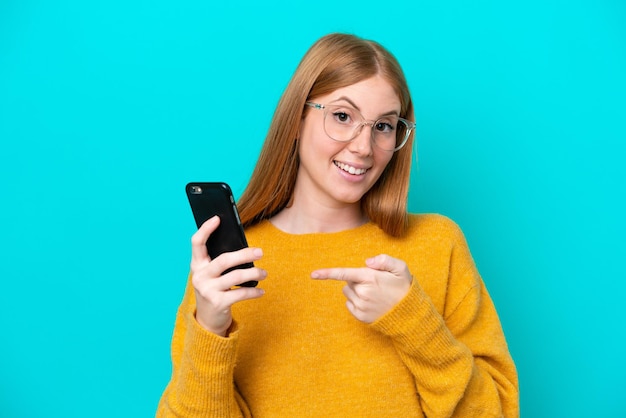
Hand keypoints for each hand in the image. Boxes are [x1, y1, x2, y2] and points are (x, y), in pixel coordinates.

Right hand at [190, 216, 265, 335]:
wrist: (207, 320)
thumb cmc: (214, 289)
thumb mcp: (212, 275)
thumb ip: (221, 262)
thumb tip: (245, 249)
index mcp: (197, 265)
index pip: (197, 243)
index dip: (205, 229)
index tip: (217, 218)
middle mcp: (199, 276)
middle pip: (224, 260)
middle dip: (244, 254)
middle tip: (260, 252)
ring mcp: (207, 290)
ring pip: (236, 276)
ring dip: (254, 273)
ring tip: (264, 273)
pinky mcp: (218, 303)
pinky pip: (240, 294)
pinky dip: (254, 291)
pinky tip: (261, 291)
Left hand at [311, 254, 411, 322]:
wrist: (410, 313)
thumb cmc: (403, 287)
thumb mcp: (400, 268)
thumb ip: (384, 260)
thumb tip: (367, 262)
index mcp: (370, 278)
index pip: (344, 274)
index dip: (327, 273)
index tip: (313, 274)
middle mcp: (363, 293)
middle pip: (348, 281)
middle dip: (357, 280)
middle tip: (375, 284)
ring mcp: (361, 306)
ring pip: (347, 293)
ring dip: (356, 290)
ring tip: (373, 293)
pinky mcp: (361, 317)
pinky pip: (349, 304)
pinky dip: (356, 301)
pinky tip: (371, 302)